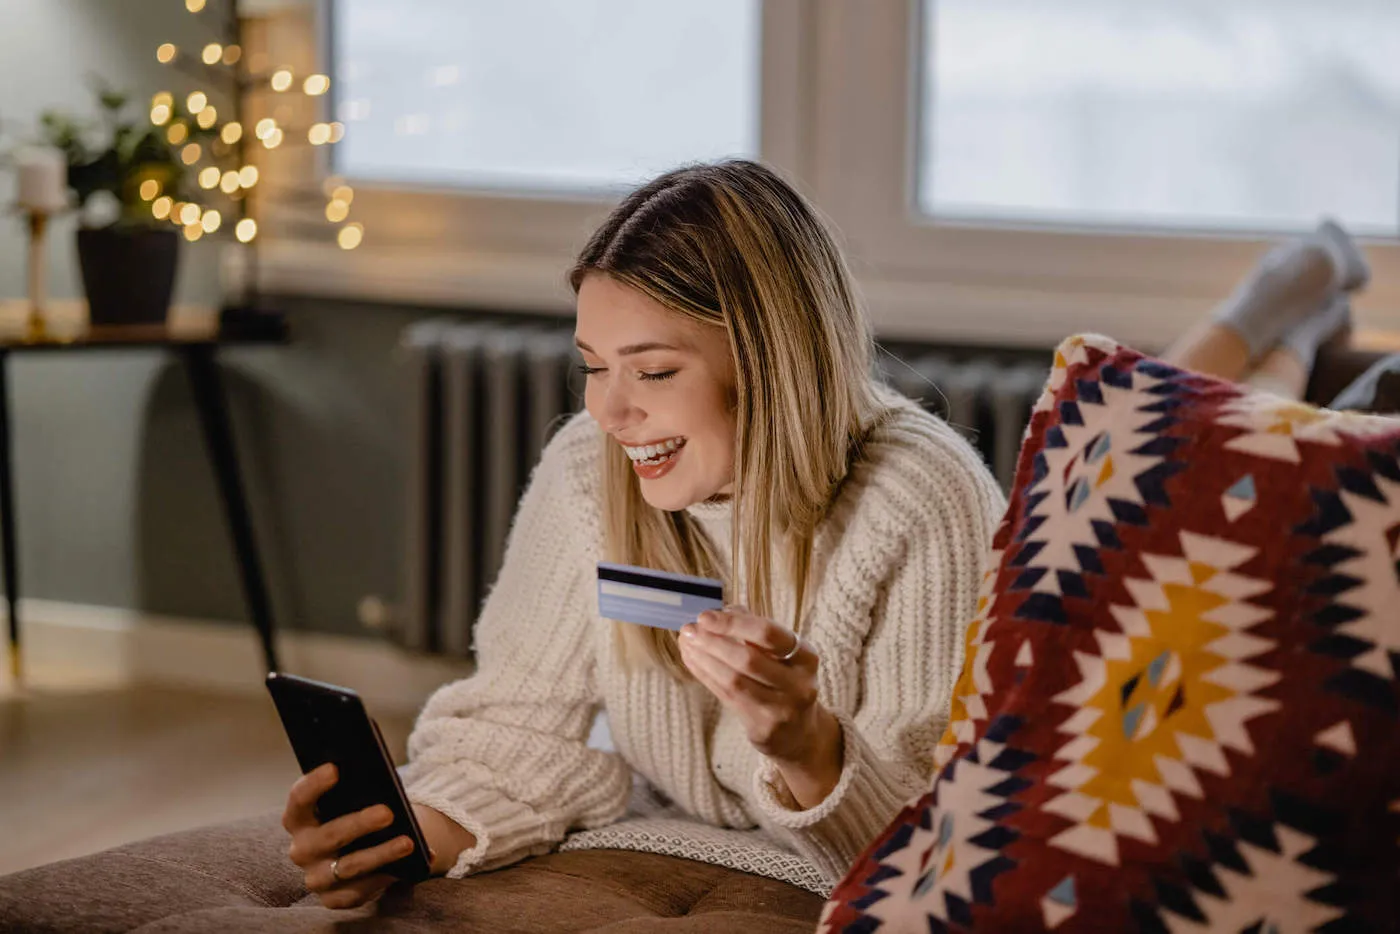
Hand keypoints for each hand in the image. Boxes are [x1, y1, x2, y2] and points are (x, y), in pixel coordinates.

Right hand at [282, 764, 433, 909]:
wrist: (362, 850)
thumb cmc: (356, 814)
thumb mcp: (353, 801)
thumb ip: (359, 791)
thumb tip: (384, 784)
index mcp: (299, 818)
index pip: (299, 798)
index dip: (314, 783)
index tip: (335, 768)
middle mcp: (301, 849)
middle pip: (328, 836)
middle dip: (359, 824)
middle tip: (387, 812)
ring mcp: (315, 877)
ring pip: (348, 867)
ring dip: (381, 854)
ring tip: (408, 842)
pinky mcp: (332, 898)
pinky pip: (358, 892)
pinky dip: (384, 878)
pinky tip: (405, 867)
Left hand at [678, 607, 843, 807]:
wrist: (800, 732)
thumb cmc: (784, 681)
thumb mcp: (780, 653)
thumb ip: (754, 629)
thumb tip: (722, 610)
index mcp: (805, 656)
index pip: (767, 634)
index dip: (733, 623)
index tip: (704, 616)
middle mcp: (799, 683)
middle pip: (748, 658)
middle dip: (713, 641)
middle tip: (689, 630)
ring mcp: (782, 708)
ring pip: (734, 680)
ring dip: (704, 659)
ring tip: (687, 643)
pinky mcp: (763, 728)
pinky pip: (727, 697)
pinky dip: (705, 676)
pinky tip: (692, 661)